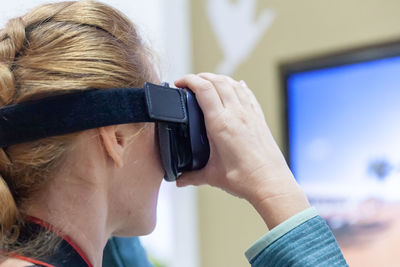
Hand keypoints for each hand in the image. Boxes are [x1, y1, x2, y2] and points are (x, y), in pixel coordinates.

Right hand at [175, 73, 309, 227]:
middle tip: (190, 82)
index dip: (189, 80)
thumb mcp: (212, 176)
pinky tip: (238, 85)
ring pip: (234, 84)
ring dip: (219, 78)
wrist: (271, 183)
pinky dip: (239, 86)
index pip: (203, 90)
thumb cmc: (245, 179)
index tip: (180, 83)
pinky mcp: (259, 119)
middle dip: (201, 76)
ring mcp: (250, 115)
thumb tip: (179, 180)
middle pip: (218, 81)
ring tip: (209, 81)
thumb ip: (192, 176)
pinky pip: (248, 95)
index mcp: (221, 124)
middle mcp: (237, 114)